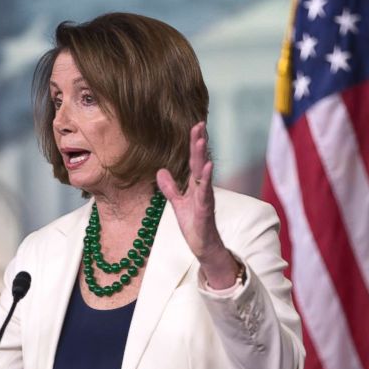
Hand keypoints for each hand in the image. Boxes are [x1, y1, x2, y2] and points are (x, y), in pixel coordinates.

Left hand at [156, 122, 239, 289]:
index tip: (195, 125)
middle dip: (199, 143)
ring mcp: (205, 197)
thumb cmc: (194, 224)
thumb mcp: (177, 203)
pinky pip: (205, 191)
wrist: (203, 245)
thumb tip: (160, 171)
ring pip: (203, 173)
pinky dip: (206, 178)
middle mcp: (202, 187)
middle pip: (199, 161)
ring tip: (201, 140)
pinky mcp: (205, 208)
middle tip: (199, 124)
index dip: (194, 143)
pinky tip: (207, 166)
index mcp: (195, 185)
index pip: (194, 160)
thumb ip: (170, 187)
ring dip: (202, 156)